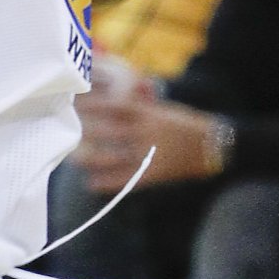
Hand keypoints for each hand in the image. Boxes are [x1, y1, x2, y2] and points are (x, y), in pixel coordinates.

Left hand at [74, 90, 223, 194]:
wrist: (211, 146)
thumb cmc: (182, 124)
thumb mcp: (161, 110)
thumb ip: (138, 106)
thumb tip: (111, 95)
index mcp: (149, 114)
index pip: (115, 106)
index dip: (93, 105)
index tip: (75, 104)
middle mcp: (147, 133)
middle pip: (109, 132)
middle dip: (86, 132)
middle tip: (67, 131)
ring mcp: (149, 155)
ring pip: (114, 157)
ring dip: (91, 159)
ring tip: (74, 159)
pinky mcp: (153, 174)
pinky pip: (125, 179)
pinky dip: (107, 182)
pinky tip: (91, 182)